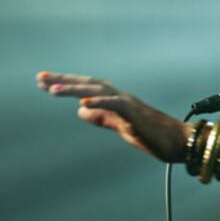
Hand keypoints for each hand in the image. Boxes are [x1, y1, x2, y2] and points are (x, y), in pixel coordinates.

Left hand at [36, 71, 190, 162]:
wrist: (179, 142)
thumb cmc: (154, 135)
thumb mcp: (121, 127)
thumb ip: (102, 118)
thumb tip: (80, 111)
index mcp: (116, 100)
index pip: (87, 88)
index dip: (66, 84)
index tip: (43, 81)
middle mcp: (121, 97)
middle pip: (89, 84)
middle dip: (64, 80)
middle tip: (40, 78)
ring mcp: (129, 104)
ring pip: (99, 91)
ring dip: (76, 89)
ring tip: (53, 90)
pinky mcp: (137, 114)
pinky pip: (116, 105)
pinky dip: (100, 104)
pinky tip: (82, 105)